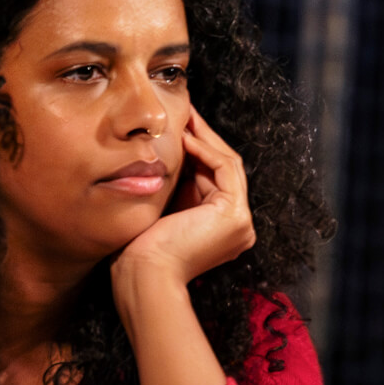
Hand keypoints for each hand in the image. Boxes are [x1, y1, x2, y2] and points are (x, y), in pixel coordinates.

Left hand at [112, 108, 256, 293]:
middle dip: (204, 137)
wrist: (144, 274)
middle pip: (225, 168)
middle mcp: (238, 225)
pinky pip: (225, 170)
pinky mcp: (235, 215)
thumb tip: (168, 151)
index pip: (215, 178)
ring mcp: (241, 222)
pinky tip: (185, 137)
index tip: (178, 125)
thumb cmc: (142, 251)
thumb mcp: (162, 210)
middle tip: (185, 111)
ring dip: (206, 138)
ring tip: (185, 116)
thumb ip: (174, 186)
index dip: (198, 148)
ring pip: (228, 165)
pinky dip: (206, 150)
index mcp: (221, 228)